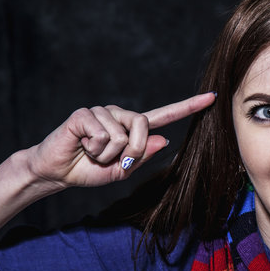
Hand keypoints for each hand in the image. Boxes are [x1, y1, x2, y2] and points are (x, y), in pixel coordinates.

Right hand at [26, 92, 215, 189]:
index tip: (212, 97)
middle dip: (131, 151)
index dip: (188, 107)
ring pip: (121, 135)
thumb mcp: (122, 171)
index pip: (165, 115)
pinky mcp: (84, 114)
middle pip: (143, 126)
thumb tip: (163, 139)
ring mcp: (102, 112)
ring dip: (107, 154)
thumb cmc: (89, 170)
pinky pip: (102, 135)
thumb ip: (142, 156)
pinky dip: (93, 149)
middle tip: (113, 160)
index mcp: (133, 128)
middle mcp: (120, 115)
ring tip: (92, 152)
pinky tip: (81, 146)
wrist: (57, 173)